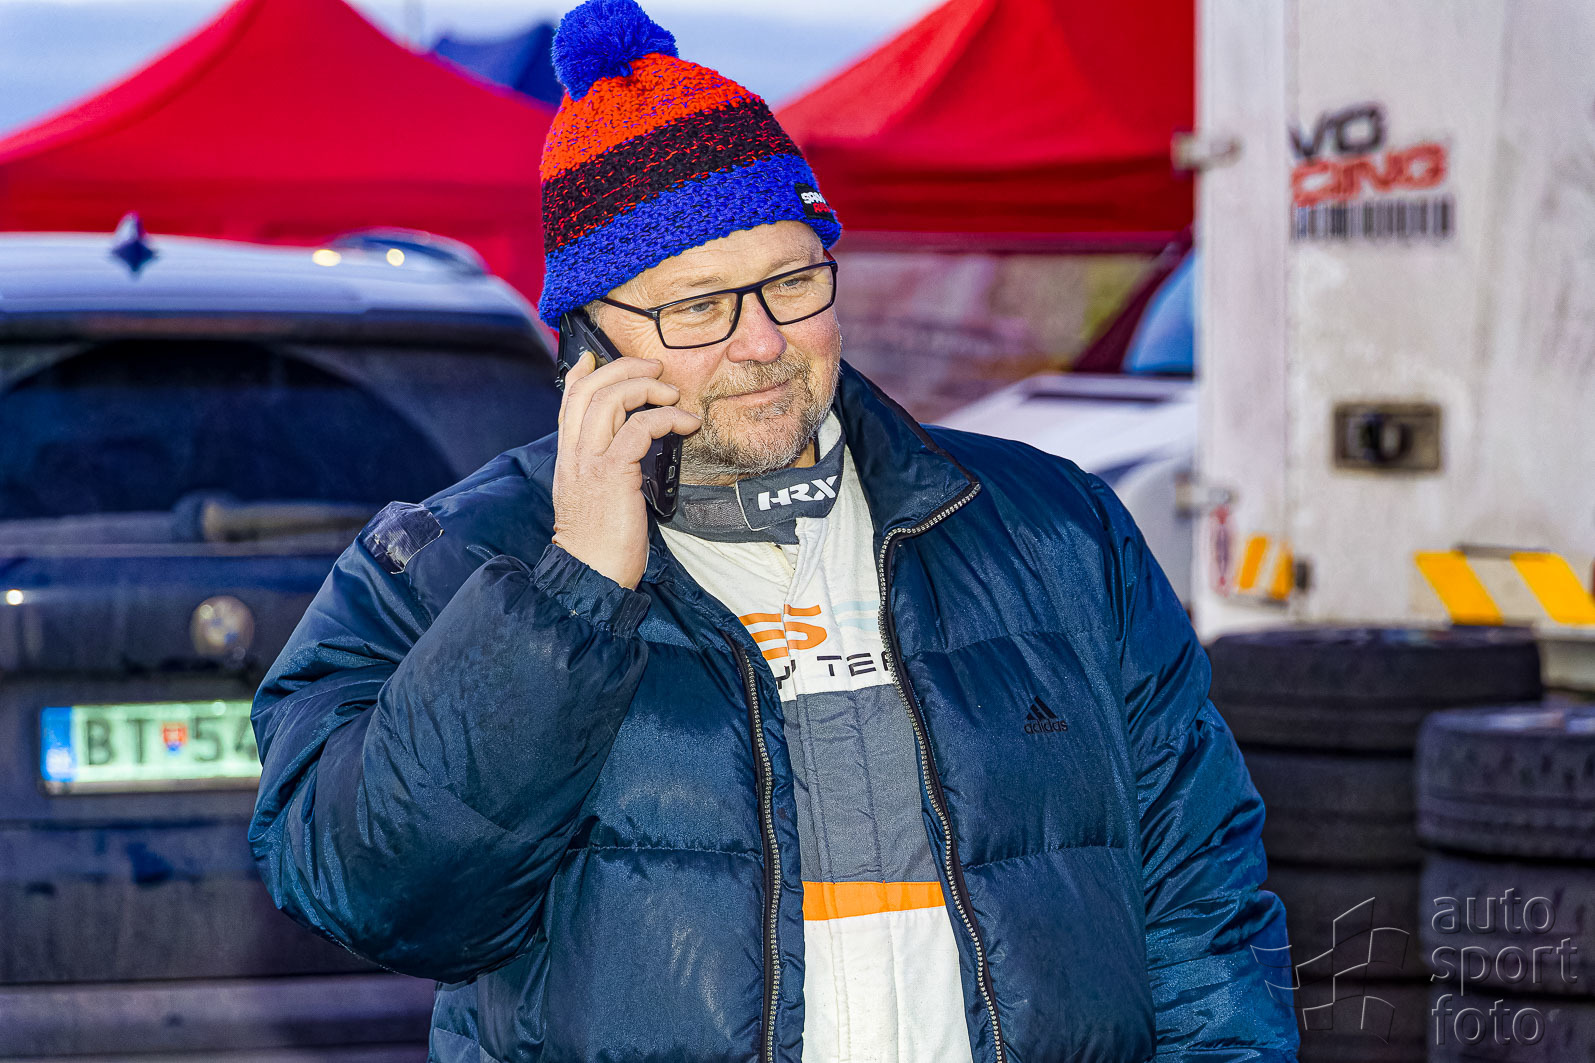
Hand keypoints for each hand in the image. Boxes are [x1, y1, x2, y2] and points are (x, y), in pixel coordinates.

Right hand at [551, 351, 700, 589]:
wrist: (590, 575)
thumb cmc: (599, 543)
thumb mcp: (593, 497)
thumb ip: (601, 467)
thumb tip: (624, 448)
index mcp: (568, 457)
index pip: (568, 401)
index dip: (582, 373)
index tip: (597, 357)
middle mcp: (574, 454)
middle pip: (590, 389)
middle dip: (624, 369)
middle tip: (654, 370)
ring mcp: (590, 462)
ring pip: (610, 400)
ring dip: (647, 387)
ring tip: (673, 394)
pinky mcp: (613, 474)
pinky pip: (640, 429)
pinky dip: (667, 418)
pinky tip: (686, 424)